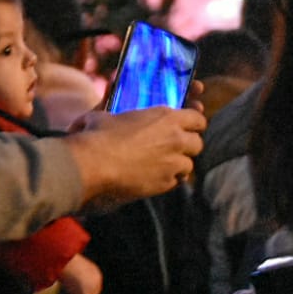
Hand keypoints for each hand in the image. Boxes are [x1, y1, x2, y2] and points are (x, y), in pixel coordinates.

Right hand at [58, 253, 102, 293]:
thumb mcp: (68, 265)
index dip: (81, 290)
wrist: (71, 266)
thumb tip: (57, 268)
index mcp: (95, 272)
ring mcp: (93, 291)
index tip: (73, 293)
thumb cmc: (67, 262)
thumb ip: (67, 269)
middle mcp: (97, 282)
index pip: (90, 284)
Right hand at [63, 103, 205, 207]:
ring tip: (166, 165)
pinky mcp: (165, 183)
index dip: (194, 123)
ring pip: (190, 165)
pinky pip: (176, 182)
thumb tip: (97, 110)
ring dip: (180, 165)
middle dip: (189, 146)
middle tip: (176, 147)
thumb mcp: (106, 116)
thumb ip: (112, 113)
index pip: (198, 118)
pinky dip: (169, 180)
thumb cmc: (99, 136)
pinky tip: (156, 178)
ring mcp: (173, 163)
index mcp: (166, 117)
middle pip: (198, 143)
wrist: (95, 165)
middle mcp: (176, 139)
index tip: (188, 127)